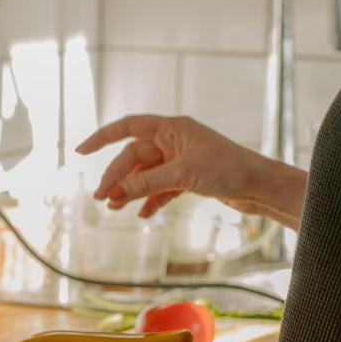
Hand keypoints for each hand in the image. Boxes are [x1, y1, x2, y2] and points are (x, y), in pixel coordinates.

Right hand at [77, 113, 260, 218]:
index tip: (80, 150)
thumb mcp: (182, 175)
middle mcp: (174, 140)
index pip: (128, 126)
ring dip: (131, 190)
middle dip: (117, 177)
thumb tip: (114, 192)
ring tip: (114, 209)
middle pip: (134, 156)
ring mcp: (181, 159)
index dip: (102, 137)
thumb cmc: (227, 170)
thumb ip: (146, 182)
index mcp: (172, 127)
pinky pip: (161, 187)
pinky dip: (151, 200)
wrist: (260, 186)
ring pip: (146, 174)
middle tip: (101, 198)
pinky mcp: (189, 178)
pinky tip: (142, 215)